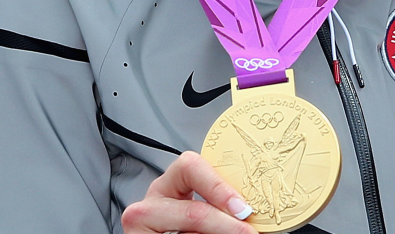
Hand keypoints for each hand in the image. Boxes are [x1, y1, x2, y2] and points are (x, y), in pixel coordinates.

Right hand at [121, 151, 256, 233]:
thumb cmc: (189, 224)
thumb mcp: (201, 208)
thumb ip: (221, 204)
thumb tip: (253, 211)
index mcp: (170, 184)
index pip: (190, 166)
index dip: (219, 188)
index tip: (243, 208)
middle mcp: (151, 203)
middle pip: (193, 210)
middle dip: (226, 224)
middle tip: (247, 232)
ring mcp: (141, 225)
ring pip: (188, 231)